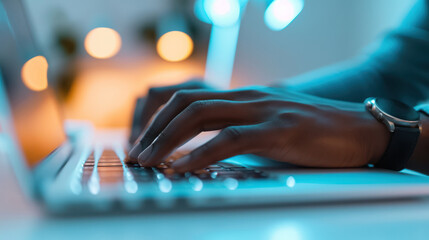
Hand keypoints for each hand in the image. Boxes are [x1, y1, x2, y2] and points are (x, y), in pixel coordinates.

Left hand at [127, 86, 388, 171]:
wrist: (359, 129)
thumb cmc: (314, 132)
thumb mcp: (269, 126)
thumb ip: (241, 130)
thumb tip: (208, 149)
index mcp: (244, 97)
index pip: (190, 99)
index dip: (162, 119)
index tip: (147, 144)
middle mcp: (248, 98)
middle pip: (187, 104)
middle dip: (156, 129)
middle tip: (138, 155)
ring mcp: (262, 110)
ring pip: (201, 116)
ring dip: (168, 139)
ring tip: (150, 162)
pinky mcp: (278, 130)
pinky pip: (229, 139)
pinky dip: (200, 154)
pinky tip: (183, 169)